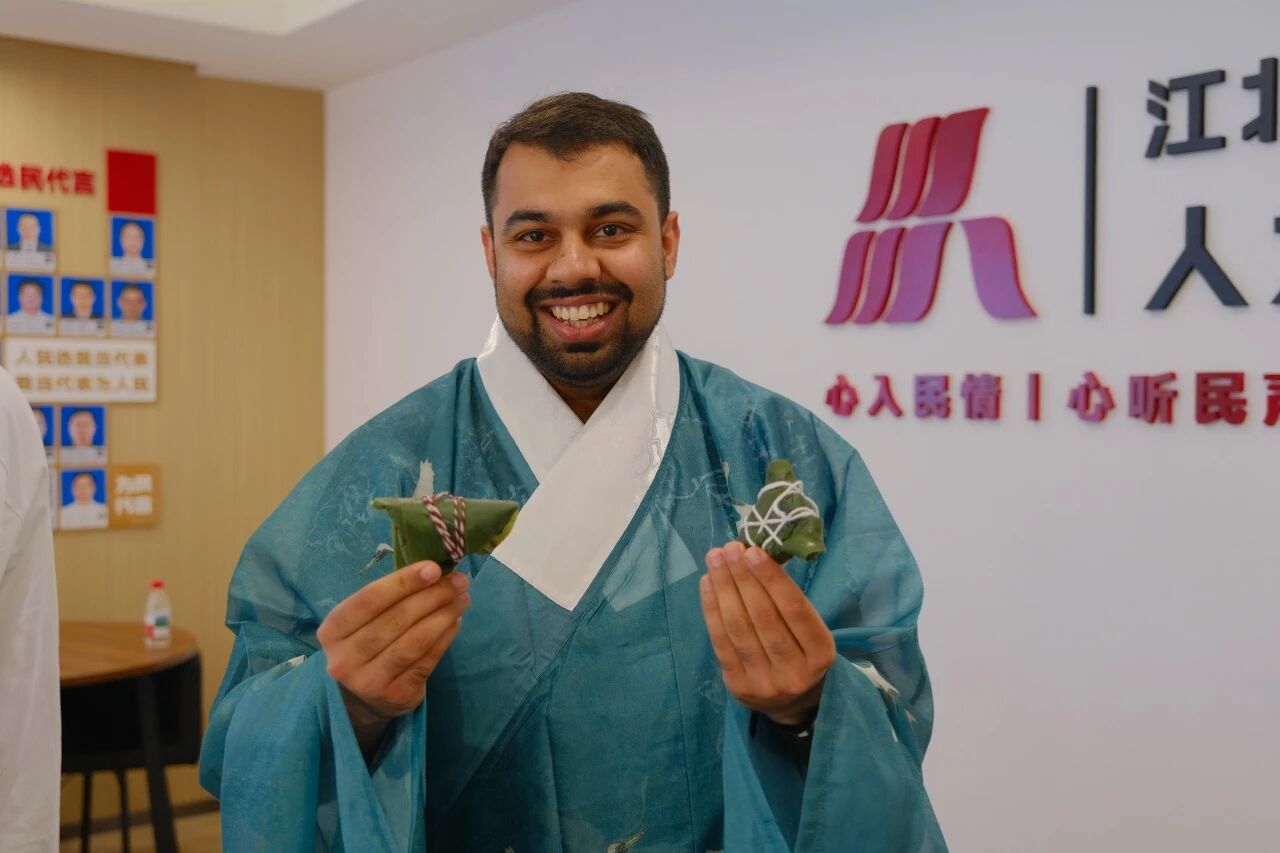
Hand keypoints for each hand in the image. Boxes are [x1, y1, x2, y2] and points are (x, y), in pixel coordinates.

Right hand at [317, 561, 469, 751]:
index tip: (434, 568)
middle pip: (397, 619)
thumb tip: (434, 572)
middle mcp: (345, 658)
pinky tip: (455, 622)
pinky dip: (445, 638)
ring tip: (462, 599)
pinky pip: (427, 660)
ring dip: (444, 615)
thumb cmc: (365, 645)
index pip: (370, 599)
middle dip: (433, 595)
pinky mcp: (396, 696)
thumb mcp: (362, 622)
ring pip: (415, 641)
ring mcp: (369, 681)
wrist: (361, 700)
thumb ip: (389, 598)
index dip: (404, 581)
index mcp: (332, 631)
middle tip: (459, 581)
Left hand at [700, 541, 835, 726]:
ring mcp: (765, 682)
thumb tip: (754, 555)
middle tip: (729, 549)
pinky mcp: (738, 686)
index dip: (772, 579)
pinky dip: (712, 609)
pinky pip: (721, 642)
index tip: (754, 551)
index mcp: (821, 653)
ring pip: (739, 628)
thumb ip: (787, 601)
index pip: (795, 610)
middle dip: (743, 578)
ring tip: (715, 560)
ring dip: (724, 589)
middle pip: (764, 617)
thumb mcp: (810, 632)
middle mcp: (795, 671)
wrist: (792, 704)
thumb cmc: (801, 653)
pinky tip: (707, 584)